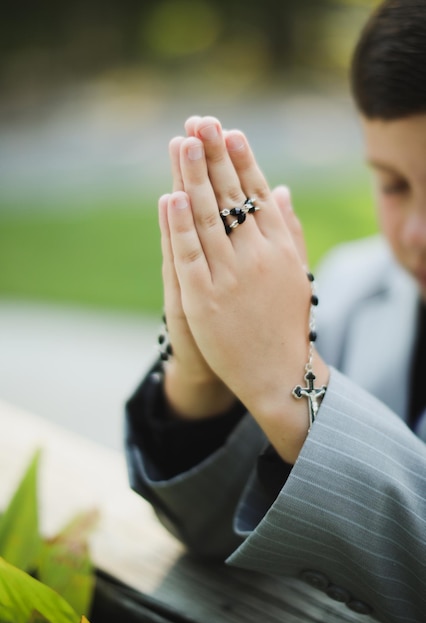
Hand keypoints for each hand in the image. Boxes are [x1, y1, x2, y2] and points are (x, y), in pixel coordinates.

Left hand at [164, 116, 328, 461]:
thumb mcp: (296, 271)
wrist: (276, 372)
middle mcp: (256, 257)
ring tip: (182, 143)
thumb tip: (281, 188)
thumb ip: (289, 229)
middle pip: (231, 198)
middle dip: (213, 157)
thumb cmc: (286, 320)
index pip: (257, 194)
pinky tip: (169, 199)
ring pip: (207, 220)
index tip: (229, 131)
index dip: (242, 160)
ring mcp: (228, 278)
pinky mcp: (203, 301)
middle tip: (200, 123)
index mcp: (279, 248)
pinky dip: (178, 228)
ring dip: (192, 179)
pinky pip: (189, 258)